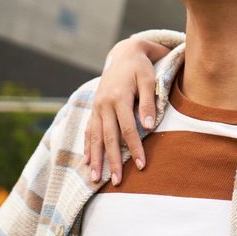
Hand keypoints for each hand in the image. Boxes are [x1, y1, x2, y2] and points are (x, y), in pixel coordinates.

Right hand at [85, 39, 168, 183]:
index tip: (140, 165)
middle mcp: (104, 104)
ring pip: (95, 137)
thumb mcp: (149, 80)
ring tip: (95, 179)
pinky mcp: (94, 109)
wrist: (124, 54)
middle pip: (109, 138)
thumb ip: (149, 102)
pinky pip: (89, 131)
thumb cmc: (141, 68)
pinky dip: (88, 146)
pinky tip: (87, 161)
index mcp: (118, 97)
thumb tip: (150, 126)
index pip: (128, 129)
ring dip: (95, 159)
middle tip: (117, 181)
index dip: (134, 148)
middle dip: (112, 161)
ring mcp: (96, 107)